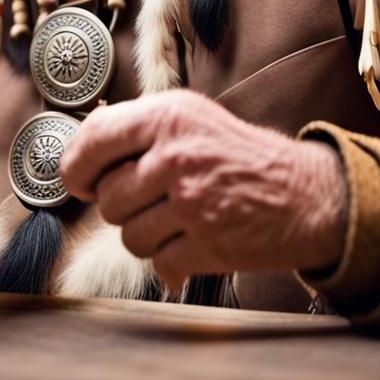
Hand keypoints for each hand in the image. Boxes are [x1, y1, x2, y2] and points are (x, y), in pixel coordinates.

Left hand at [60, 90, 346, 289]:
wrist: (302, 192)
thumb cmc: (238, 154)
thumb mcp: (190, 116)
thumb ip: (137, 128)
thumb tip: (80, 156)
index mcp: (168, 116)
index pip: (94, 139)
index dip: (77, 167)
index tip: (81, 181)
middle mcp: (177, 155)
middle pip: (108, 198)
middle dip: (123, 206)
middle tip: (152, 199)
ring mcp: (192, 202)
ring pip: (128, 236)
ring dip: (147, 235)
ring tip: (177, 218)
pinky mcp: (208, 244)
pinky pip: (159, 263)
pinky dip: (171, 260)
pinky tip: (194, 239)